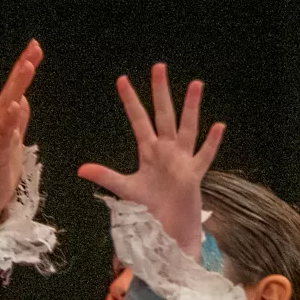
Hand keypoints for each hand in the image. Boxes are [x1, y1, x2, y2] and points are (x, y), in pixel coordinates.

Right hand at [0, 41, 40, 238]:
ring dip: (16, 87)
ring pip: (6, 107)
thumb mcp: (13, 143)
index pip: (15, 91)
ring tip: (27, 67)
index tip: (35, 49)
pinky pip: (2, 134)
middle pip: (10, 92)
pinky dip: (9, 119)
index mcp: (2, 122)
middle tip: (33, 47)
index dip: (24, 70)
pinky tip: (15, 104)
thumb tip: (22, 99)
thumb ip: (17, 122)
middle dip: (22, 69)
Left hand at [78, 64, 223, 257]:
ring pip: (188, 128)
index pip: (139, 120)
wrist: (164, 233)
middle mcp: (166, 152)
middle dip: (161, 92)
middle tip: (159, 67)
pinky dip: (211, 143)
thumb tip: (81, 169)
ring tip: (196, 84)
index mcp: (149, 152)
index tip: (122, 80)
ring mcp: (181, 162)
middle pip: (164, 115)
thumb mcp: (125, 190)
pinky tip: (219, 126)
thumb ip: (106, 176)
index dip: (131, 101)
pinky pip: (204, 156)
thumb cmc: (147, 211)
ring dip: (191, 107)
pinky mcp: (193, 176)